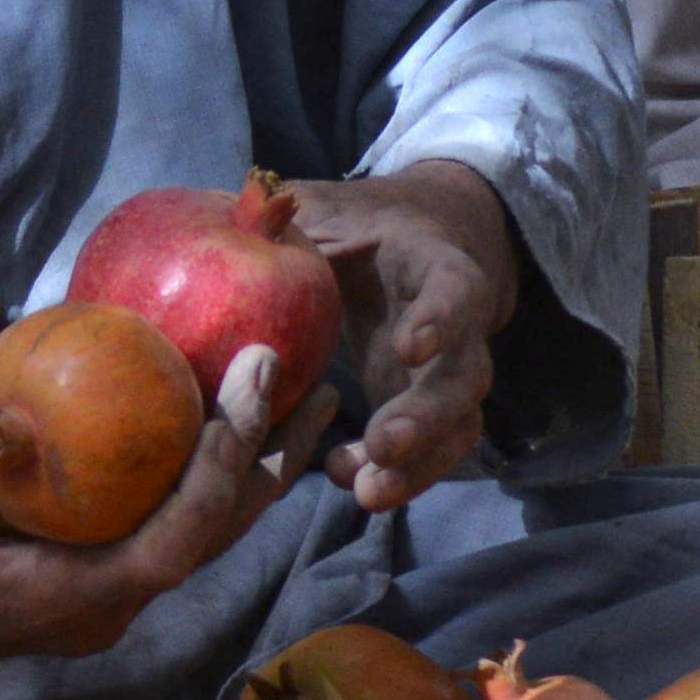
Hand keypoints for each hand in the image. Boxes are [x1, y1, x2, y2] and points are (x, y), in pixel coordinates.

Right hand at [0, 322, 278, 699]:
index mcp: (76, 596)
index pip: (178, 538)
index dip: (222, 468)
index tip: (249, 387)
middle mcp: (112, 602)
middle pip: (219, 534)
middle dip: (271, 462)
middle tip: (313, 383)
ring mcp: (112, 592)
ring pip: (207, 531)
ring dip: (254, 469)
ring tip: (299, 399)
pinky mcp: (101, 573)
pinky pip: (174, 520)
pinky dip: (206, 472)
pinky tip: (215, 417)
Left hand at [277, 158, 522, 512]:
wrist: (404, 242)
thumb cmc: (354, 223)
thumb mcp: (322, 207)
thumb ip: (286, 212)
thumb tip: (235, 209)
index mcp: (437, 270)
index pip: (453, 293)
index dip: (439, 319)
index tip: (409, 346)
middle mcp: (458, 330)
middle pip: (464, 379)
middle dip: (427, 419)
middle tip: (382, 447)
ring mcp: (446, 376)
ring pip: (457, 429)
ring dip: (418, 466)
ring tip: (366, 491)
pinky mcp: (425, 410)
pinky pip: (426, 453)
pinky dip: (394, 473)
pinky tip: (346, 480)